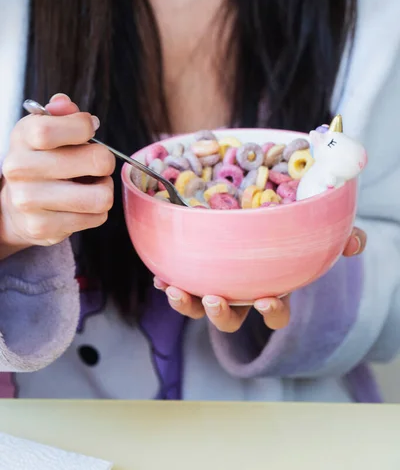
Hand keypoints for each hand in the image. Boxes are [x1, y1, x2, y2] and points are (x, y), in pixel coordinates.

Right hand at [0, 94, 114, 255]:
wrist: (16, 206)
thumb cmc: (41, 160)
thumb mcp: (46, 129)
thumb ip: (62, 114)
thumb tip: (65, 104)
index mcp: (23, 137)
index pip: (52, 129)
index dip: (84, 127)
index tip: (90, 129)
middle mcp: (20, 169)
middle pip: (96, 160)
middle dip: (105, 161)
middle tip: (96, 163)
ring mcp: (29, 201)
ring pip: (101, 196)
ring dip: (104, 189)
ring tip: (91, 185)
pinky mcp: (44, 228)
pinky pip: (97, 217)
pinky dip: (97, 211)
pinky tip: (81, 205)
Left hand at [154, 227, 366, 332]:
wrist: (259, 213)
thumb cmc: (289, 232)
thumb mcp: (315, 234)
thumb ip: (339, 238)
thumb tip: (356, 243)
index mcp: (271, 289)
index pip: (275, 314)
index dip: (272, 313)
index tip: (268, 300)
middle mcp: (241, 293)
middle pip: (231, 319)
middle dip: (222, 315)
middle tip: (215, 298)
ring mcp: (216, 284)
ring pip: (199, 306)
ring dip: (186, 304)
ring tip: (175, 289)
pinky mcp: (195, 271)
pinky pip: (179, 282)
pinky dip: (168, 281)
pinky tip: (160, 272)